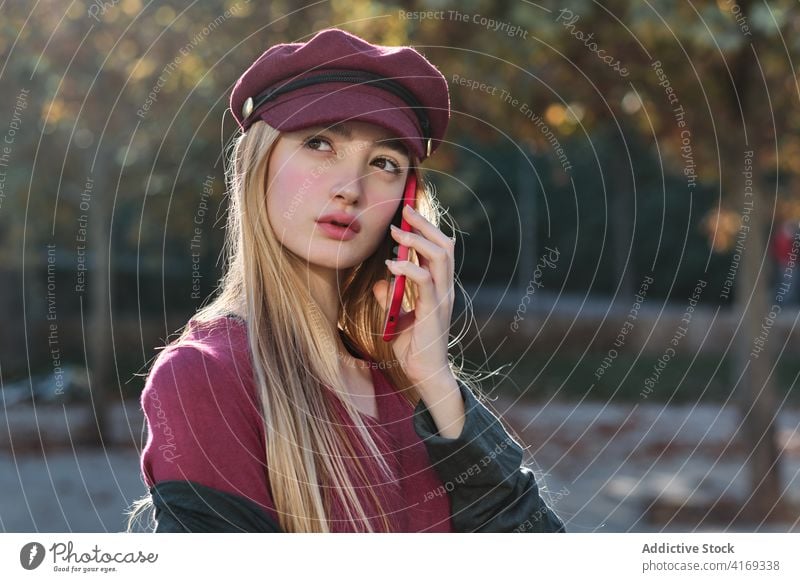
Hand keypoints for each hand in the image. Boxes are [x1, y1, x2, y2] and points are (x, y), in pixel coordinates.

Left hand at [372, 204, 455, 389]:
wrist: (425, 374)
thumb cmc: (413, 347)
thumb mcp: (398, 318)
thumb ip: (391, 298)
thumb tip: (381, 282)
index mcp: (440, 288)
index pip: (441, 249)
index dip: (426, 229)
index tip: (407, 214)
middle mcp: (445, 289)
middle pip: (444, 245)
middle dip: (424, 225)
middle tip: (404, 211)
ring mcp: (442, 299)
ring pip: (439, 257)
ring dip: (417, 241)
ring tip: (396, 233)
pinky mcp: (433, 311)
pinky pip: (424, 282)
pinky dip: (407, 268)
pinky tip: (392, 265)